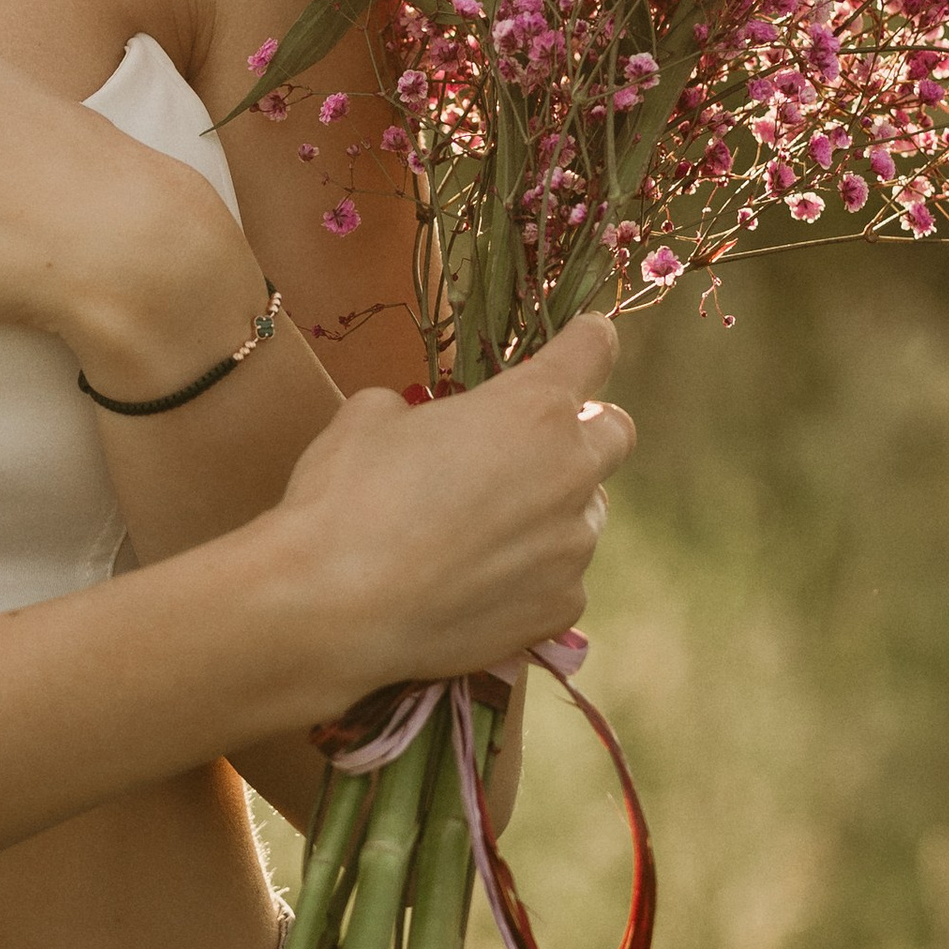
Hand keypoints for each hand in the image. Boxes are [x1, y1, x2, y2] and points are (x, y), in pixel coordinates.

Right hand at [267, 313, 635, 698]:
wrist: (332, 607)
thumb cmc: (346, 497)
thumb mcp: (372, 416)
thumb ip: (425, 410)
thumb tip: (427, 428)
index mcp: (532, 408)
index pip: (594, 349)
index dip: (586, 341)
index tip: (581, 343)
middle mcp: (570, 472)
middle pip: (615, 433)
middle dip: (585, 429)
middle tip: (530, 445)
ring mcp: (571, 547)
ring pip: (586, 513)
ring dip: (552, 508)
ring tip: (482, 530)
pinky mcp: (561, 606)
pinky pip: (562, 577)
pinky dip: (530, 574)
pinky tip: (475, 584)